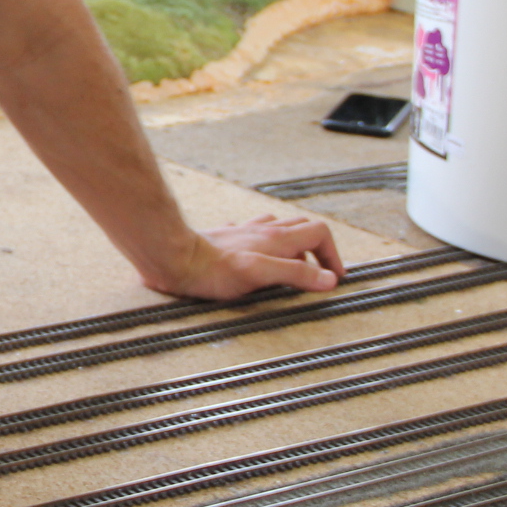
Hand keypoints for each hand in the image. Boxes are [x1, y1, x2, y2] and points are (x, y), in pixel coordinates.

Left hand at [145, 214, 346, 300]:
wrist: (174, 258)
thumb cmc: (213, 270)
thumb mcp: (260, 275)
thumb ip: (295, 275)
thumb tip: (328, 279)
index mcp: (277, 238)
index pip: (319, 232)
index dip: (332, 254)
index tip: (333, 277)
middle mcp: (263, 230)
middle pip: (303, 227)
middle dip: (316, 249)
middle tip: (316, 274)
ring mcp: (244, 232)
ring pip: (278, 227)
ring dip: (291, 244)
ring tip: (290, 266)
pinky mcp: (226, 238)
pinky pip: (251, 233)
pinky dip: (263, 242)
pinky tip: (255, 257)